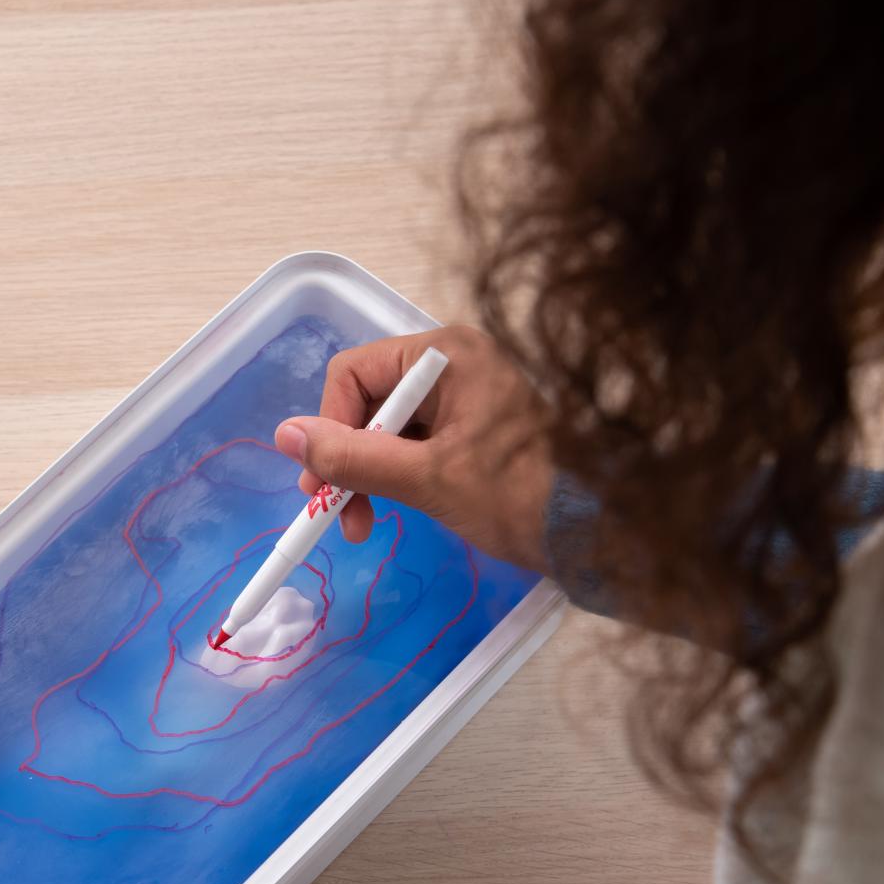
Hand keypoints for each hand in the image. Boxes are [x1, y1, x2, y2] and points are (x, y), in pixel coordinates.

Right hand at [275, 326, 553, 573]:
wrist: (597, 529)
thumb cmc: (518, 495)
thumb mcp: (426, 478)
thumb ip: (353, 456)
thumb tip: (287, 436)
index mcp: (446, 354)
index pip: (353, 374)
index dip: (328, 428)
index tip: (322, 486)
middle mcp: (452, 362)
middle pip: (365, 401)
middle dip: (345, 459)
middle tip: (337, 514)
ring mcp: (464, 393)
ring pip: (385, 427)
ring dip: (365, 475)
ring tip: (363, 526)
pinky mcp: (472, 425)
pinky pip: (412, 442)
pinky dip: (393, 476)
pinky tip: (391, 510)